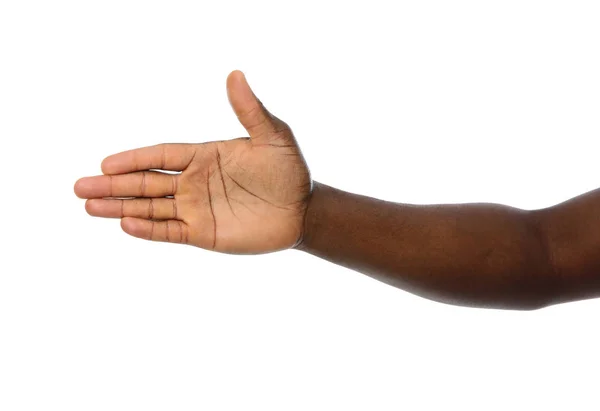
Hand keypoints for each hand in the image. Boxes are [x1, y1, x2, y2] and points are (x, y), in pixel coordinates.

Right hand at [74, 71, 311, 253]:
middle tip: (79, 187)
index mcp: (203, 156)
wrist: (304, 210)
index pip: (160, 156)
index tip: (105, 163)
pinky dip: (149, 229)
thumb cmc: (289, 170)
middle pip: (146, 182)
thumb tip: (235, 74)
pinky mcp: (204, 233)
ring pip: (151, 208)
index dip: (134, 159)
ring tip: (89, 206)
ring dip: (120, 208)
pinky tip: (125, 224)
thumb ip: (249, 110)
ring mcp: (196, 209)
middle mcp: (193, 182)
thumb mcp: (273, 136)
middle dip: (113, 186)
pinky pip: (171, 231)